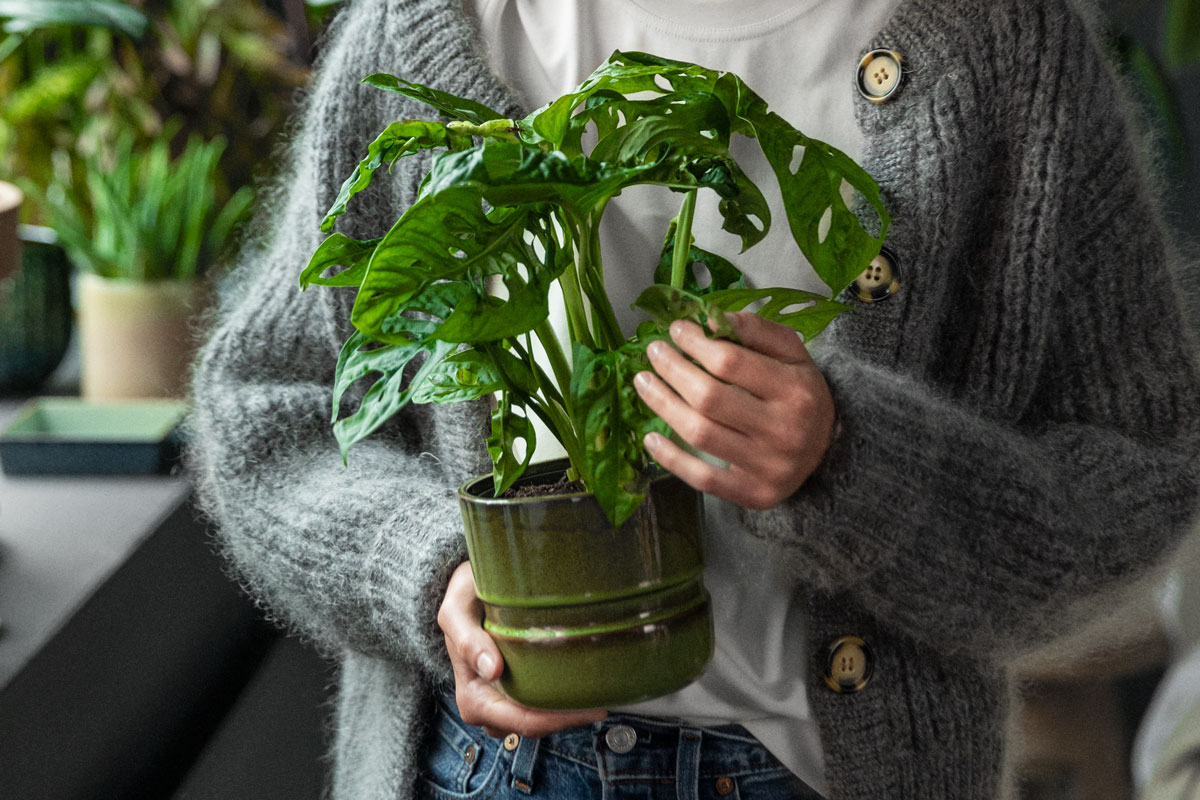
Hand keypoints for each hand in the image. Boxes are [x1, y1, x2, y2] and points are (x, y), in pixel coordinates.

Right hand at [437, 561, 607, 737]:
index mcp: (473, 698)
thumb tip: (493, 670)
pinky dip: (560, 698)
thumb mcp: (457, 611)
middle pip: (535, 726)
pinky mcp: (514, 692)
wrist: (465, 590)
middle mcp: (487, 708)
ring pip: (540, 720)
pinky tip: (581, 682)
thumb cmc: (462, 598)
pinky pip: (541, 706)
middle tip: (604, 699)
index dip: (559, 719)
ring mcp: (501, 702)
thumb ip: (468, 640)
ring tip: (597, 689)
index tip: (594, 706)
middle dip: (569, 717)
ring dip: (567, 710)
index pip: (522, 721)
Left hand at [633, 312, 834, 509]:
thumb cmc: (800, 393)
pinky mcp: (753, 494)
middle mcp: (784, 430)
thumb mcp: (792, 353)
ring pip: (700, 434)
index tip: (676, 330)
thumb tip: (710, 319)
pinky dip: (671, 458)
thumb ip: (756, 331)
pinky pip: (702, 478)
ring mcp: (768, 467)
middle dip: (673, 370)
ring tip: (643, 383)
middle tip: (654, 353)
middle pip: (709, 398)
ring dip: (663, 405)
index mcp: (795, 389)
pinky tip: (650, 437)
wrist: (829, 450)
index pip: (731, 362)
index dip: (695, 344)